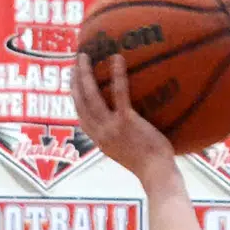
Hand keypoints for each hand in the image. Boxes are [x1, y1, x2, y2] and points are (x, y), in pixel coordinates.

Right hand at [72, 53, 175, 180]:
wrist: (157, 174)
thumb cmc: (149, 165)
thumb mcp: (126, 152)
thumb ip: (118, 137)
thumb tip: (122, 123)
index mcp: (99, 140)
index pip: (80, 115)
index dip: (74, 96)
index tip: (72, 81)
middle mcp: (100, 132)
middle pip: (80, 102)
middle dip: (74, 80)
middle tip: (75, 61)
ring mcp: (111, 127)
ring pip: (91, 95)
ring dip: (84, 74)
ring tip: (84, 56)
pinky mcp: (126, 121)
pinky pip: (120, 93)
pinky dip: (117, 74)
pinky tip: (117, 58)